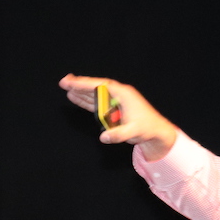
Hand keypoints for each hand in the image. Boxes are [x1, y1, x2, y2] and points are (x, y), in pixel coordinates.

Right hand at [60, 74, 178, 160]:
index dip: (85, 84)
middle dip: (80, 84)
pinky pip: (97, 102)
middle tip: (63, 82)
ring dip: (81, 91)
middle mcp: (118, 94)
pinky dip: (86, 100)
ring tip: (66, 87)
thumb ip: (119, 134)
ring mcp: (115, 101)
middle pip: (96, 87)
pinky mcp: (113, 108)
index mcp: (123, 94)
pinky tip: (75, 98)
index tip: (72, 82)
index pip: (101, 86)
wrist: (156, 132)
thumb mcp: (134, 132)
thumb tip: (103, 137)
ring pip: (95, 94)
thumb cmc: (147, 129)